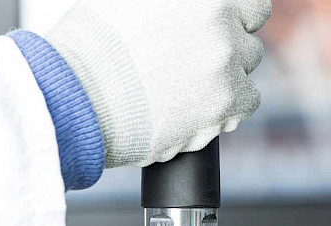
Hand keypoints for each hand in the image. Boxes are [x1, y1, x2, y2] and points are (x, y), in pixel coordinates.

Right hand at [46, 0, 271, 167]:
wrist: (79, 96)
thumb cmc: (91, 47)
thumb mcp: (126, 1)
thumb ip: (172, 5)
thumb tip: (181, 10)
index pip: (252, 6)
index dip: (234, 21)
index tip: (216, 34)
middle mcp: (221, 23)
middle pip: (247, 39)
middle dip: (224, 51)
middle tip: (188, 65)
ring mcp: (226, 63)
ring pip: (244, 72)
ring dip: (222, 80)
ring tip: (183, 90)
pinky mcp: (225, 103)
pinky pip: (245, 104)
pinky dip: (224, 110)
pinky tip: (192, 108)